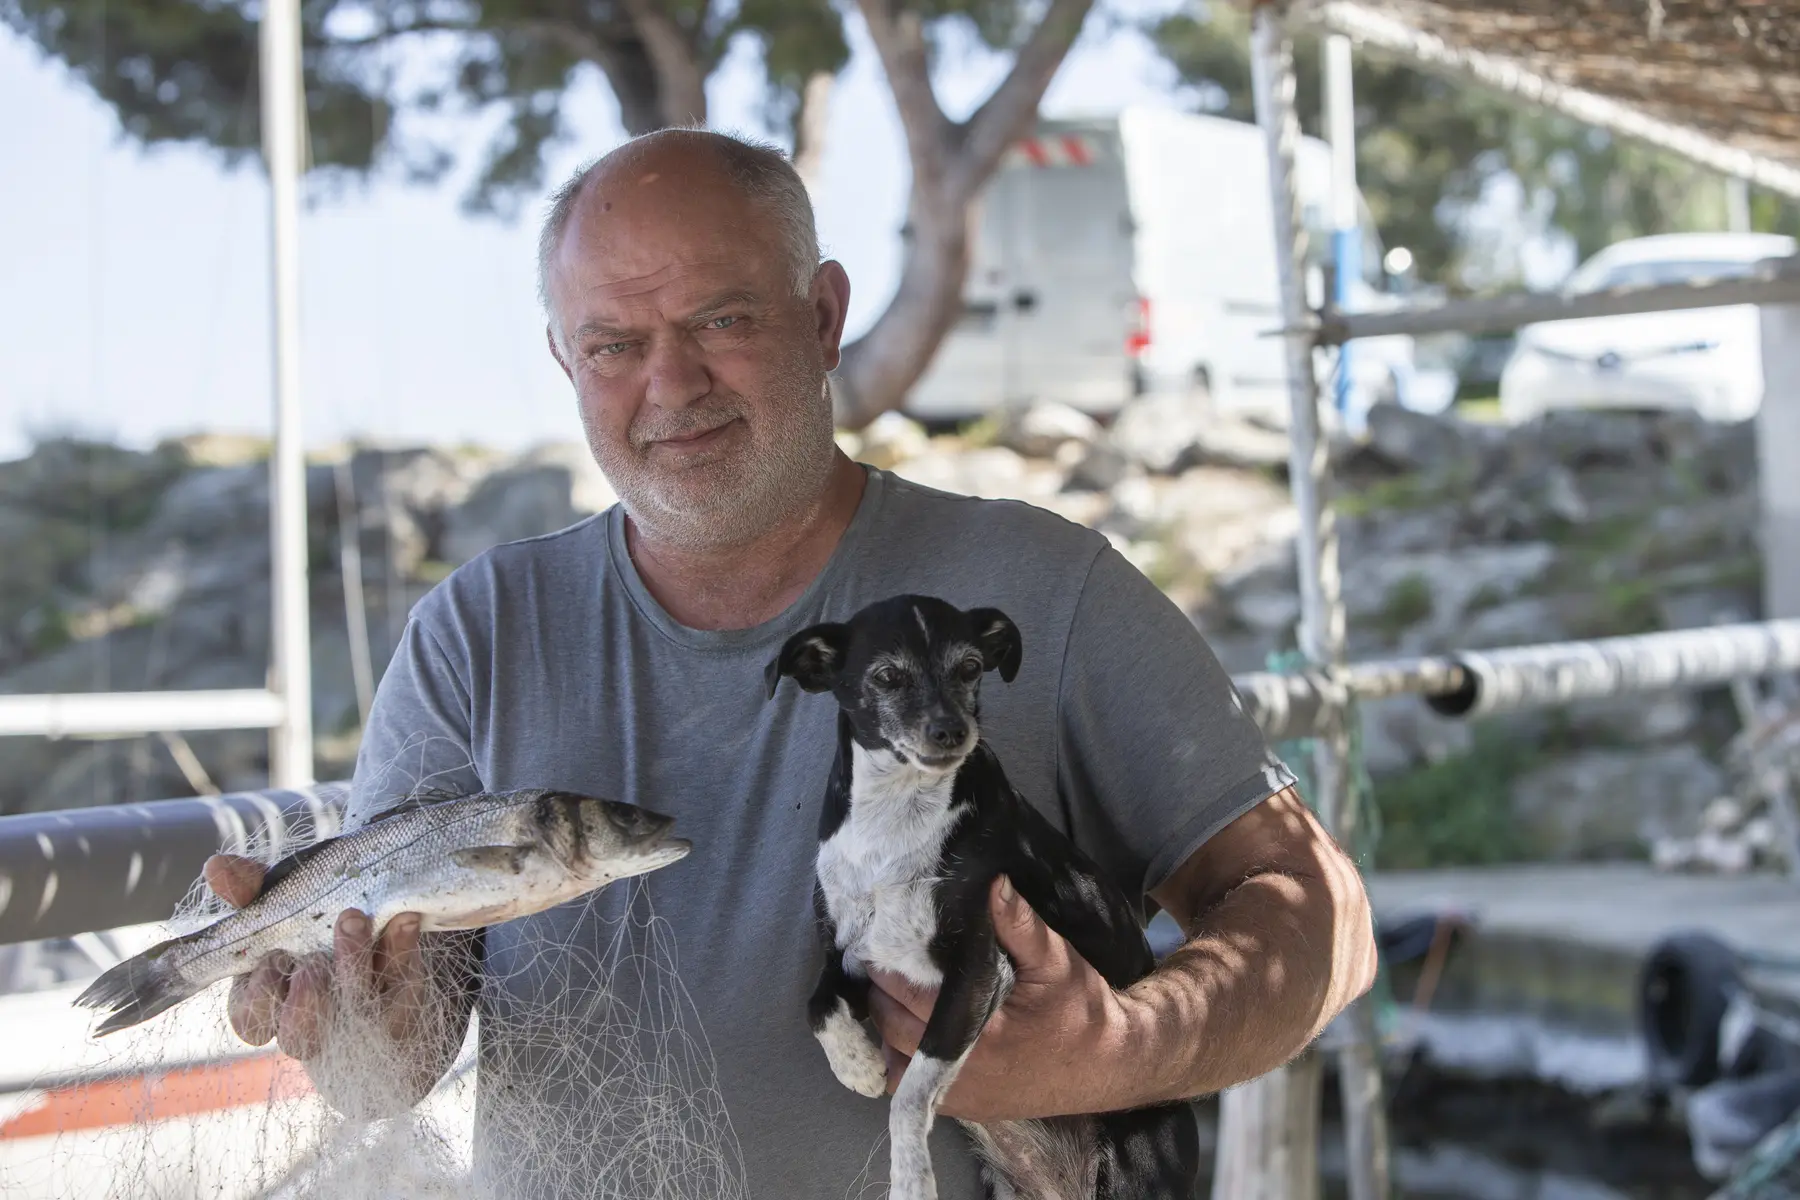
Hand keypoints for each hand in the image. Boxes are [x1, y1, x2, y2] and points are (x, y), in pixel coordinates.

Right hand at [205, 853, 454, 1108]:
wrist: (380, 956)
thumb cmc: (312, 933)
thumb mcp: (281, 907)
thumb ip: (250, 890)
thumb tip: (215, 865)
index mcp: (270, 1005)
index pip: (251, 1020)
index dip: (259, 998)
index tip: (271, 960)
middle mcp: (312, 1024)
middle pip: (300, 1031)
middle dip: (306, 998)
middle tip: (313, 959)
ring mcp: (359, 1020)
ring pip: (352, 1014)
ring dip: (352, 965)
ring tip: (356, 921)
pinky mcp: (403, 1009)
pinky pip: (406, 989)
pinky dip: (404, 950)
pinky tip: (405, 918)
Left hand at [866, 875, 1143, 1121]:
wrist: (1107, 1065)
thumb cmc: (1079, 1007)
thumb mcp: (1055, 958)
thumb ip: (1019, 923)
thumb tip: (990, 881)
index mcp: (979, 1031)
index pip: (907, 992)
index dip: (887, 961)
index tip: (880, 933)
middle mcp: (961, 1070)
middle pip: (890, 1023)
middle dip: (880, 988)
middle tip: (880, 955)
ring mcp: (958, 1095)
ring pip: (891, 1056)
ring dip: (885, 1021)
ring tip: (891, 986)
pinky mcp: (961, 1108)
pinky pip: (907, 1083)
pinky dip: (898, 1053)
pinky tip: (906, 1024)